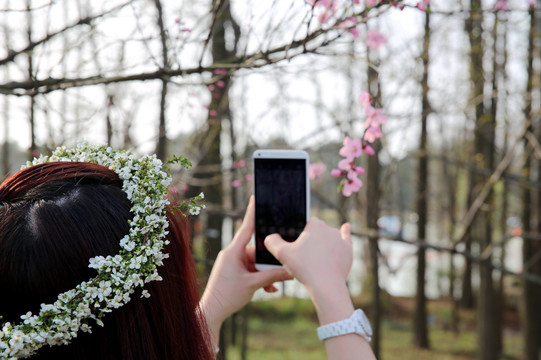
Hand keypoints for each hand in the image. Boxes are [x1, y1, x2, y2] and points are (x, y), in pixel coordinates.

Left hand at [199, 196, 291, 347]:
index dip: (252, 212)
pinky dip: (259, 278)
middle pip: (256, 250)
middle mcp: (232, 254)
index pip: (246, 228)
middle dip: (268, 261)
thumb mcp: (253, 285)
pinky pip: (251, 270)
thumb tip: (290, 271)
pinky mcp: (234, 272)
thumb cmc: (228, 295)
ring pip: (255, 263)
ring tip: (273, 286)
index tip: (255, 198)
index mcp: (233, 251)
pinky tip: (268, 290)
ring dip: (265, 274)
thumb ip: (272, 276)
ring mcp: (233, 263)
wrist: (212, 312)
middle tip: (282, 266)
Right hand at [264, 219, 351, 294]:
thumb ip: (272, 242)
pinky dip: (345, 232)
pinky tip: (346, 226)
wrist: (326, 286)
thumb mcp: (282, 254)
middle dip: (310, 240)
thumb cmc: (304, 268)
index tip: (296, 248)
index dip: (298, 236)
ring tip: (315, 259)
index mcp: (314, 224)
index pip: (304, 224)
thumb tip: (271, 237)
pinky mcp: (347, 250)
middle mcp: (329, 228)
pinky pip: (346, 238)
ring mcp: (340, 239)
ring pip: (328, 237)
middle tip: (303, 257)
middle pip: (316, 231)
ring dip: (322, 244)